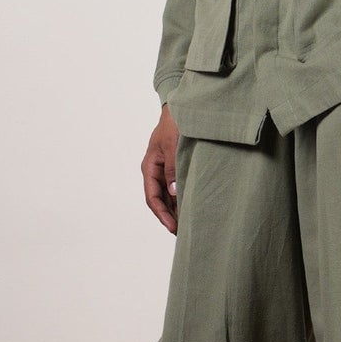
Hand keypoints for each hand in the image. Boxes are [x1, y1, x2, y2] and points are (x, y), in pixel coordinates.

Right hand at [143, 104, 181, 233]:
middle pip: (159, 201)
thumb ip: (173, 168)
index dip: (162, 215)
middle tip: (183, 233)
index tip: (174, 227)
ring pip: (168, 196)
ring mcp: (165, 170)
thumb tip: (173, 192)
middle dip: (169, 217)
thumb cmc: (174, 124)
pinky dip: (181, 199)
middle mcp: (155, 171)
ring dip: (175, 210)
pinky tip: (191, 207)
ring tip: (187, 225)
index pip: (152, 198)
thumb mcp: (172, 145)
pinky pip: (176, 188)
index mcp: (150, 167)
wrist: (182, 108)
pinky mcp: (175, 168)